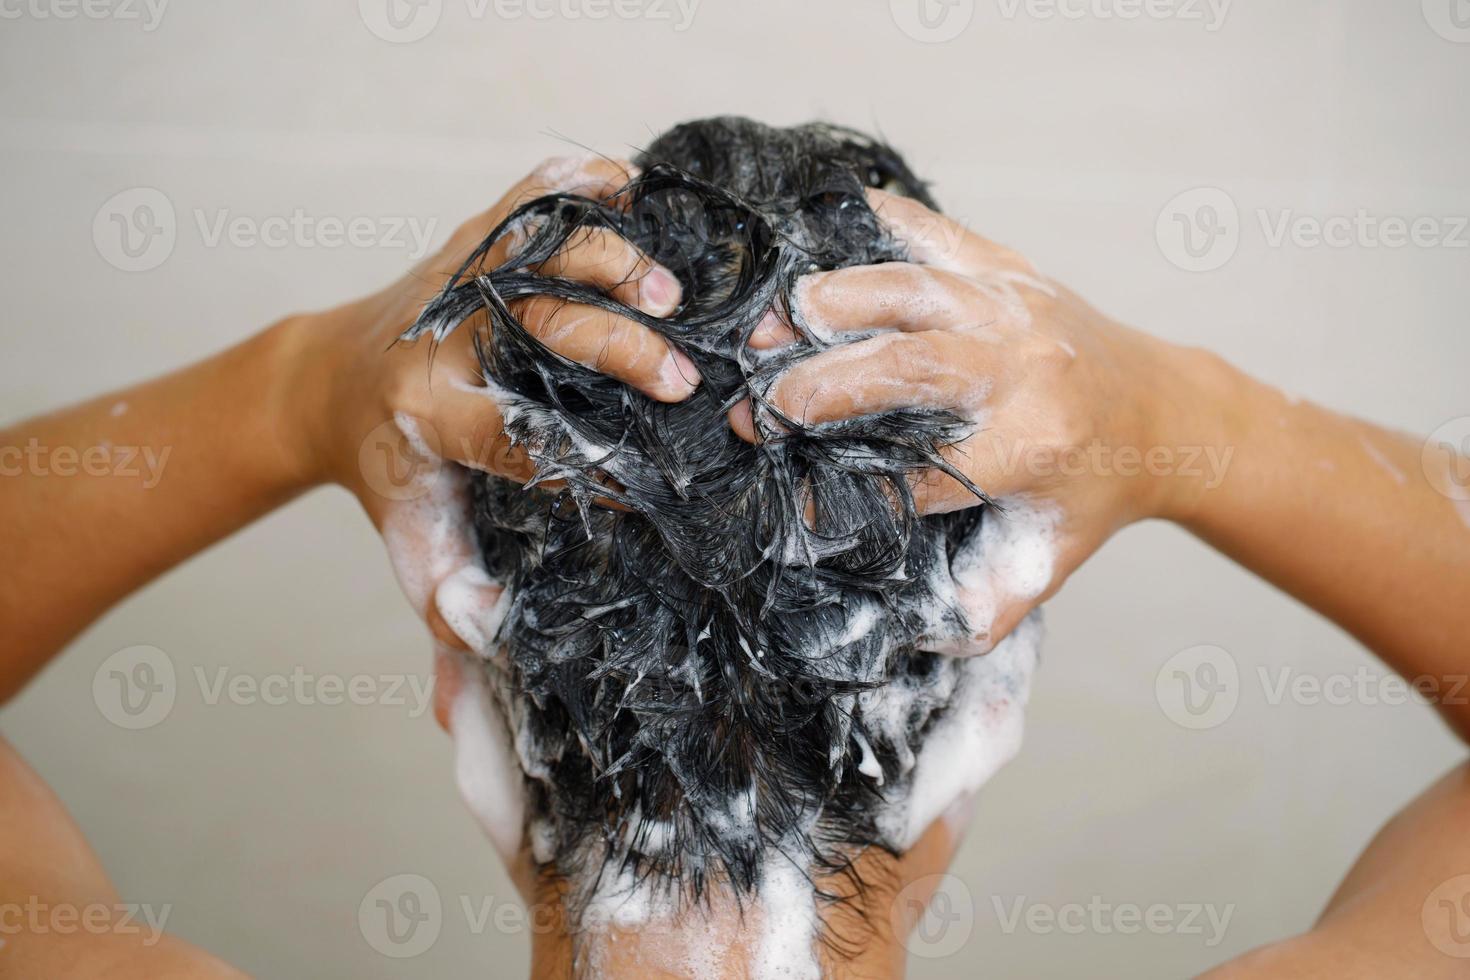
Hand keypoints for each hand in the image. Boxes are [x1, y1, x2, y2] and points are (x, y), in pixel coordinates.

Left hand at [281, 156, 696, 633]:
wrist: (327, 381)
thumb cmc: (386, 471)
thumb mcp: (411, 543)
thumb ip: (447, 606)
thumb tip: (472, 692)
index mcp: (430, 416)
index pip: (514, 437)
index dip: (584, 460)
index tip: (643, 485)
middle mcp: (442, 338)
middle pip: (536, 328)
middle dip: (616, 350)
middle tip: (682, 379)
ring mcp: (457, 279)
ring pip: (534, 250)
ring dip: (606, 262)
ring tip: (669, 290)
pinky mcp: (470, 240)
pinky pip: (526, 198)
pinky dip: (579, 187)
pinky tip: (633, 190)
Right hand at [730, 189, 1205, 652]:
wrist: (1166, 413)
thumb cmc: (1093, 490)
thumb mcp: (1046, 560)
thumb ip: (982, 608)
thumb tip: (909, 638)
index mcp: (1032, 448)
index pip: (920, 472)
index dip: (845, 489)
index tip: (792, 498)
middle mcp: (1024, 370)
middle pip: (907, 369)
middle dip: (818, 388)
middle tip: (756, 408)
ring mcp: (1014, 306)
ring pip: (909, 290)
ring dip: (828, 306)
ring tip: (765, 327)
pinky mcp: (1007, 266)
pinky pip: (931, 231)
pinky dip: (871, 224)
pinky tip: (813, 234)